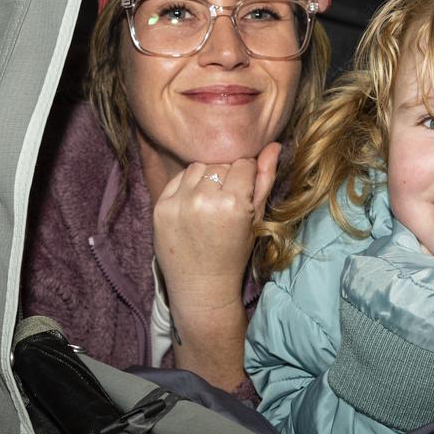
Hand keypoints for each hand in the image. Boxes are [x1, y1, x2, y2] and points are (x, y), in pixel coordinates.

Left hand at [152, 143, 280, 387]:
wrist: (201, 289)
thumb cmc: (234, 255)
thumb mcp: (255, 220)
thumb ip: (265, 180)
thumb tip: (273, 145)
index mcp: (233, 203)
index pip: (243, 163)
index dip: (247, 177)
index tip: (244, 195)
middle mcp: (203, 199)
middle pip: (220, 163)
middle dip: (227, 177)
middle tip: (227, 202)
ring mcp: (178, 203)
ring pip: (198, 167)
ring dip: (206, 178)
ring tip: (210, 203)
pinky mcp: (160, 207)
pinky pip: (178, 179)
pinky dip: (187, 186)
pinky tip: (194, 206)